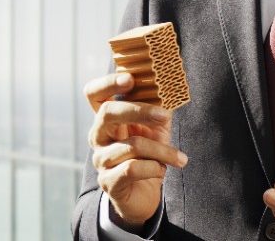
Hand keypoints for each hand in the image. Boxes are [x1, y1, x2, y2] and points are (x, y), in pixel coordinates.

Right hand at [84, 72, 186, 228]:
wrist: (144, 195)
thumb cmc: (149, 156)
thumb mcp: (155, 129)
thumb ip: (158, 109)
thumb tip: (171, 88)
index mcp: (107, 119)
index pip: (94, 94)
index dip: (108, 83)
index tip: (130, 79)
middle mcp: (98, 136)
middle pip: (108, 112)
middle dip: (140, 111)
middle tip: (165, 116)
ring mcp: (100, 159)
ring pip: (131, 145)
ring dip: (162, 151)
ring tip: (180, 158)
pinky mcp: (108, 181)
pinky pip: (132, 168)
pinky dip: (153, 168)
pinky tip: (161, 171)